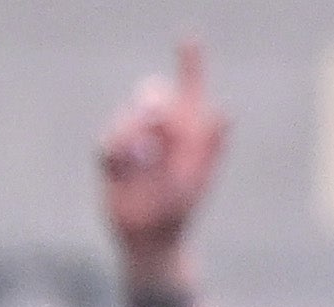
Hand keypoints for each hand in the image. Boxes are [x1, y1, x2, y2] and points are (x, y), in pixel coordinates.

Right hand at [99, 40, 228, 266]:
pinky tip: (124, 169)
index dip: (189, 63)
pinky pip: (108, 141)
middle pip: (152, 95)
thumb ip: (208, 147)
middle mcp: (162, 132)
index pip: (189, 90)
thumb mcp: (194, 181)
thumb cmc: (177, 215)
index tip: (188, 39)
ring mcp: (136, 141)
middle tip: (159, 118)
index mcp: (188, 133)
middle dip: (151, 106)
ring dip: (133, 136)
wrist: (149, 241)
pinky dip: (116, 153)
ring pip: (127, 118)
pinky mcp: (113, 155)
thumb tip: (225, 113)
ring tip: (140, 165)